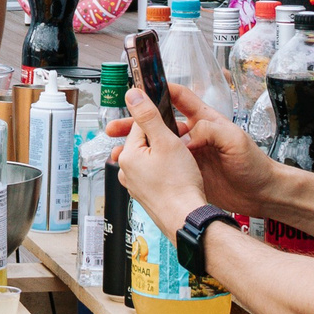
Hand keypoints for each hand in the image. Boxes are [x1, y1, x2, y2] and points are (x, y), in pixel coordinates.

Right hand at [108, 83, 277, 219]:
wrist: (261, 193)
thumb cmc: (254, 164)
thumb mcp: (235, 139)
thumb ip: (210, 130)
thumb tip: (186, 136)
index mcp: (206, 121)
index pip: (180, 98)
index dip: (161, 90)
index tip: (141, 89)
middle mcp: (195, 136)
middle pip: (160, 124)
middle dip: (136, 123)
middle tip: (115, 127)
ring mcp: (190, 155)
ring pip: (157, 147)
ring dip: (137, 147)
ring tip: (117, 152)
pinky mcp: (189, 173)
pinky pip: (164, 166)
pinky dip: (147, 167)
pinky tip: (134, 170)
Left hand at [115, 87, 227, 237]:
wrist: (186, 218)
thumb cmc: (179, 185)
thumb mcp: (166, 141)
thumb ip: (148, 115)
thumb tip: (132, 95)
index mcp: (128, 156)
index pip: (140, 126)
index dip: (160, 123)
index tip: (173, 126)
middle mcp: (126, 172)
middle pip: (145, 143)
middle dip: (162, 140)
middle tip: (180, 147)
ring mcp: (136, 186)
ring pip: (151, 160)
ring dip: (165, 157)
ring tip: (181, 163)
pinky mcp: (147, 196)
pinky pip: (154, 176)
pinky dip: (165, 173)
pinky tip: (179, 177)